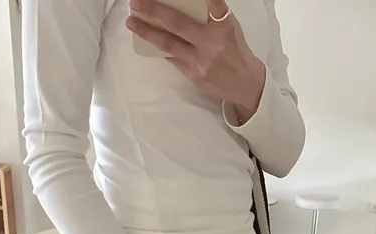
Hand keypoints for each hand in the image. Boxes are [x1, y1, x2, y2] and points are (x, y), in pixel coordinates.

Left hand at [126, 0, 265, 122]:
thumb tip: (184, 4)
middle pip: (177, 24)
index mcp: (223, 26)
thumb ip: (211, 15)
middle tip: (136, 1)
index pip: (214, 4)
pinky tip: (146, 39)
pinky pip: (171, 57)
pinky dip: (158, 47)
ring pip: (168, 44)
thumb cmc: (236, 50)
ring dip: (146, 31)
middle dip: (154, 10)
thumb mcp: (230, 27)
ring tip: (131, 21)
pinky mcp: (192, 74)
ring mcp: (199, 61)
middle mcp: (211, 43)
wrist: (244, 84)